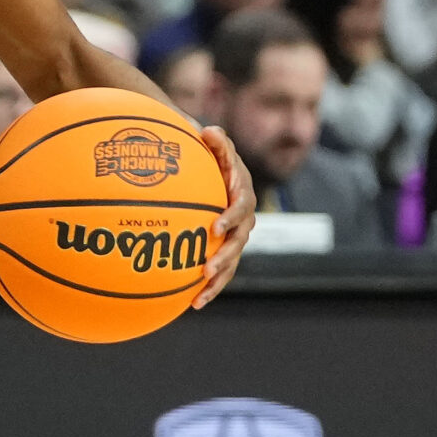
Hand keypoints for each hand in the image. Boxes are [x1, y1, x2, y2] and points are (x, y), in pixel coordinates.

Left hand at [191, 124, 255, 308]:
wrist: (215, 172)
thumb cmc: (212, 156)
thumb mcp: (215, 145)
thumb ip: (215, 141)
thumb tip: (207, 131)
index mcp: (243, 194)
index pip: (241, 206)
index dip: (231, 217)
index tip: (215, 226)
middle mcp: (244, 220)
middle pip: (238, 242)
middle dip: (224, 257)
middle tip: (206, 268)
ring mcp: (235, 238)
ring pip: (231, 263)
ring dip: (218, 280)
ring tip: (199, 296)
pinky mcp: (225, 251)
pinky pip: (221, 273)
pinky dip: (209, 289)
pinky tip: (193, 305)